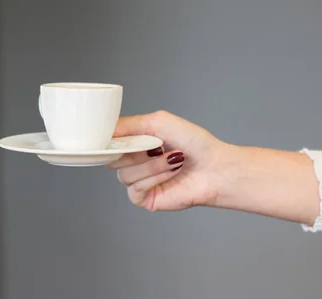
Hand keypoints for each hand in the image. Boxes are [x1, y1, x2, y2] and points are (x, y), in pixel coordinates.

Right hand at [108, 110, 231, 211]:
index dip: (110, 140)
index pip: (109, 142)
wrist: (216, 167)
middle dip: (134, 151)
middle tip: (156, 147)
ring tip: (173, 160)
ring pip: (124, 174)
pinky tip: (170, 173)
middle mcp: (135, 162)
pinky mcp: (145, 198)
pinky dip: (153, 178)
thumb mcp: (159, 121)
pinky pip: (134, 189)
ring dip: (150, 165)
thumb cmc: (195, 144)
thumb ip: (129, 124)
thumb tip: (105, 130)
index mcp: (136, 143)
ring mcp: (139, 181)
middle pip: (112, 159)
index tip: (117, 137)